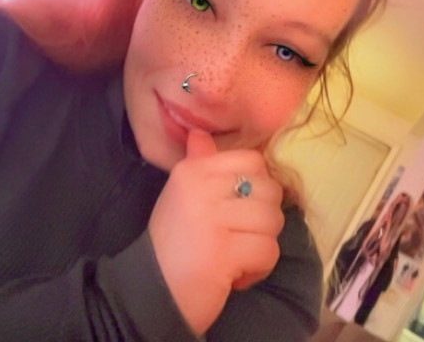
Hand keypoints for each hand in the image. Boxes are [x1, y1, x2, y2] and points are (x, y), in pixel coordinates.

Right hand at [148, 129, 283, 335]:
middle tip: (239, 234)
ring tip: (237, 254)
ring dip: (261, 244)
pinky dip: (258, 268)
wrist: (150, 289)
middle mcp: (201, 187)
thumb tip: (200, 133)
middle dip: (263, 217)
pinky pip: (268, 251)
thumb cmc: (172, 240)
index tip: (240, 206)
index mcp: (193, 170)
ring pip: (272, 221)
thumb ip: (198, 161)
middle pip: (269, 190)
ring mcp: (212, 219)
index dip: (258, 185)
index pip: (252, 160)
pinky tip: (236, 274)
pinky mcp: (223, 252)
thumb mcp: (180, 193)